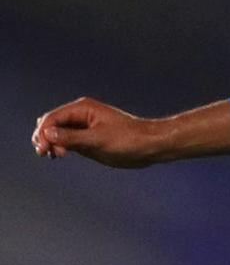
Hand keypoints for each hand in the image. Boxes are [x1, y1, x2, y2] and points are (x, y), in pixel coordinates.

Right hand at [31, 98, 164, 167]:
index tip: (43, 149)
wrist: (150, 146)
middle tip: (46, 153)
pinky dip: (60, 146)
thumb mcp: (98, 140)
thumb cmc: (129, 140)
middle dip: (44, 137)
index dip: (43, 133)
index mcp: (83, 109)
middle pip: (51, 123)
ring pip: (57, 133)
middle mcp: (81, 115)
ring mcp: (84, 127)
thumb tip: (47, 134)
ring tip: (53, 155)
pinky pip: (67, 140)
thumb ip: (72, 138)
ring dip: (51, 143)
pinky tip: (59, 155)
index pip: (53, 118)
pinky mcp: (88, 138)